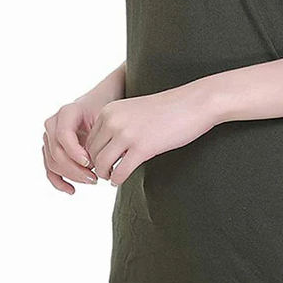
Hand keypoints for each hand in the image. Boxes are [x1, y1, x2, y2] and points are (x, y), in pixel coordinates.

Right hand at [42, 95, 101, 193]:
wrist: (98, 104)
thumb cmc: (104, 110)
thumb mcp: (105, 117)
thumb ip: (100, 134)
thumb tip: (102, 160)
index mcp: (67, 112)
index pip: (63, 135)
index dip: (74, 151)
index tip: (90, 162)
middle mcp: (53, 124)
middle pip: (56, 151)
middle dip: (74, 168)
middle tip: (93, 177)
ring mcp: (49, 137)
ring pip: (52, 162)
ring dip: (70, 175)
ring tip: (91, 180)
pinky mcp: (50, 150)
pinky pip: (49, 169)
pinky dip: (59, 181)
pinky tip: (72, 190)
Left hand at [86, 83, 213, 186]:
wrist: (194, 103)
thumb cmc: (167, 108)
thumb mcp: (133, 111)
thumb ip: (116, 124)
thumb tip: (103, 151)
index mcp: (110, 110)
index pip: (88, 139)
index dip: (93, 154)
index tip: (103, 161)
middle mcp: (114, 121)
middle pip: (92, 153)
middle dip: (98, 166)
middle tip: (107, 173)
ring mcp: (127, 134)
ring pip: (102, 164)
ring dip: (106, 174)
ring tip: (113, 177)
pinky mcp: (143, 148)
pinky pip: (120, 172)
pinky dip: (118, 179)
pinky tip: (121, 179)